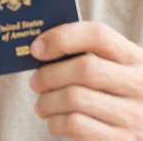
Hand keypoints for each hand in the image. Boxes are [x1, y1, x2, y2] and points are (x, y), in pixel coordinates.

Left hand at [29, 21, 142, 139]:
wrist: (140, 126)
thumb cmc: (114, 90)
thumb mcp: (111, 66)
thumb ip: (82, 53)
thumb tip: (39, 48)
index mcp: (133, 56)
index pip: (97, 35)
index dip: (62, 38)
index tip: (36, 48)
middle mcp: (139, 83)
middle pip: (84, 69)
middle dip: (49, 75)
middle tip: (34, 82)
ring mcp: (134, 114)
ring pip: (75, 98)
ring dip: (47, 101)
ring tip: (41, 104)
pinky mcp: (122, 140)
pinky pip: (77, 125)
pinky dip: (56, 122)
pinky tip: (54, 120)